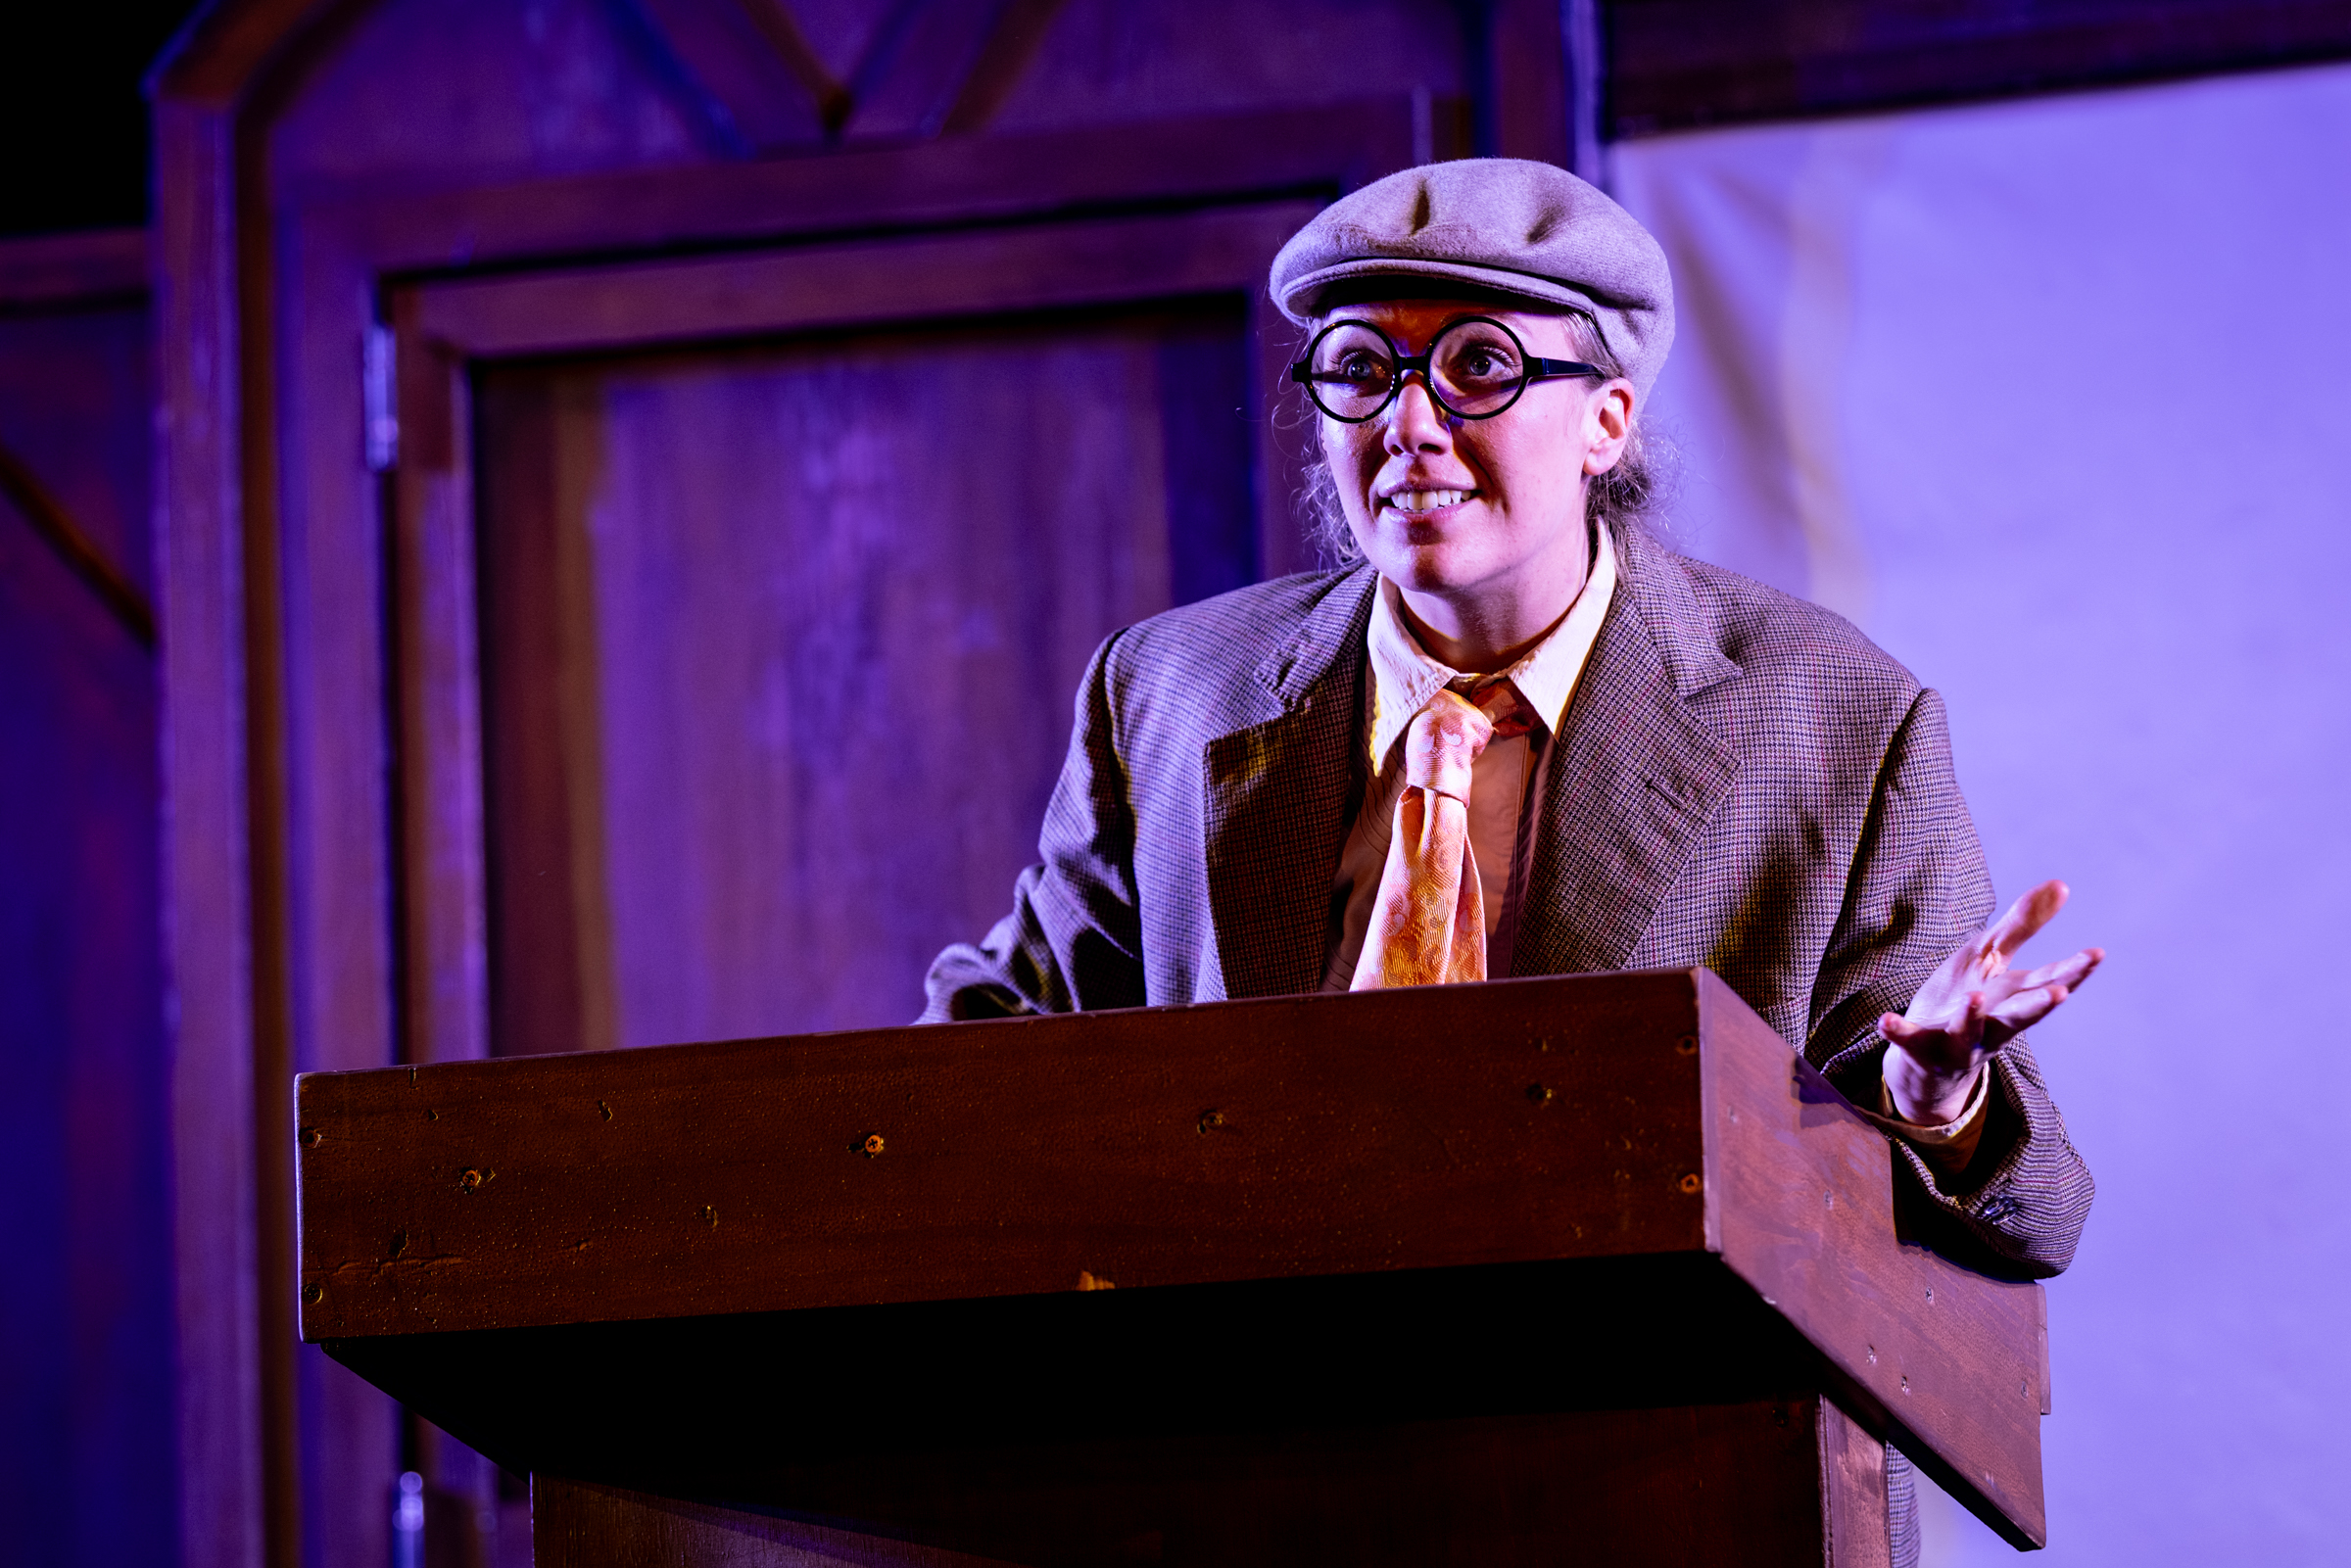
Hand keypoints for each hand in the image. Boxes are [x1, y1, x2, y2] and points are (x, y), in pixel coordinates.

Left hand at [1879, 879, 2102, 1125]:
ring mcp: (1957, 1039)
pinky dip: (1897, 1031)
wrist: (1928, 1058)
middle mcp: (1993, 1025)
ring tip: (1974, 996)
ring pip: (1968, 1030)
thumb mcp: (1994, 960)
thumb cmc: (1971, 999)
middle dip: (2038, 1006)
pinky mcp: (1921, 1047)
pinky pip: (1908, 1040)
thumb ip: (2023, 925)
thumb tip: (2061, 884)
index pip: (2048, 984)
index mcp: (2013, 1000)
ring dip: (1972, 1014)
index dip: (2073, 971)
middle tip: (2059, 993)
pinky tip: (1885, 1020)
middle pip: (2020, 1017)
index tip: (2096, 954)